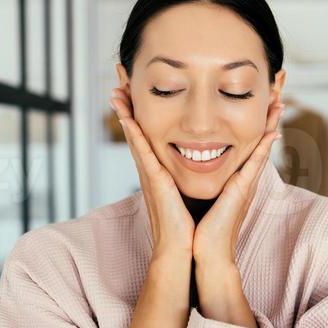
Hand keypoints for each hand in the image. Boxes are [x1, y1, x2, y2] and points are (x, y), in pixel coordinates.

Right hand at [109, 87, 195, 258]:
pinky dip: (133, 133)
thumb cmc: (192, 226)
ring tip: (116, 87)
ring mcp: (151, 175)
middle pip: (137, 128)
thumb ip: (199, 176)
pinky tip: (126, 116)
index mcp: (162, 170)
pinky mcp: (154, 182)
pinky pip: (142, 152)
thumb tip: (210, 160)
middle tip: (119, 76)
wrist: (186, 252)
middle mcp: (153, 169)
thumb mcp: (196, 193)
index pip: (150, 133)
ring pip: (135, 135)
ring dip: (125, 111)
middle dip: (128, 102)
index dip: (142, 109)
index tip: (137, 87)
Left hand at [192, 103, 284, 267]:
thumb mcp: (202, 196)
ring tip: (281, 97)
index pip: (248, 141)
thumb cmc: (201, 229)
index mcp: (234, 177)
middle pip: (261, 137)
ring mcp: (247, 183)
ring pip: (262, 144)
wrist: (205, 253)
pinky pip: (257, 161)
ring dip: (272, 120)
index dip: (257, 120)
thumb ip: (204, 182)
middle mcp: (244, 177)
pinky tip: (274, 127)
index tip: (263, 98)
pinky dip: (265, 144)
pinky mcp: (243, 190)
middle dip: (270, 113)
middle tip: (280, 87)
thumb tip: (194, 167)